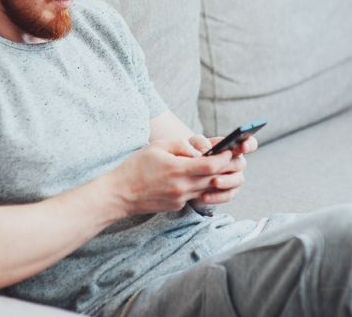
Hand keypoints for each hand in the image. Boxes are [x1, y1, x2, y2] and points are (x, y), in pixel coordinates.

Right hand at [109, 137, 233, 215]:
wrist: (120, 194)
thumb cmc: (136, 166)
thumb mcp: (157, 147)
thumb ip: (181, 146)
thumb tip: (199, 151)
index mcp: (178, 170)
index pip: (211, 166)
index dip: (224, 158)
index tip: (229, 151)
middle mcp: (182, 187)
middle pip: (214, 179)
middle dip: (225, 168)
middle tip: (231, 158)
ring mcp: (180, 199)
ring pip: (206, 189)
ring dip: (213, 178)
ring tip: (215, 167)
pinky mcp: (177, 206)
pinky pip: (194, 195)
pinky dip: (198, 186)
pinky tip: (193, 178)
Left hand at [185, 134, 257, 204]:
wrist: (183, 172)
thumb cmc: (191, 151)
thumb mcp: (192, 143)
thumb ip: (199, 142)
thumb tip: (205, 149)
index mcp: (231, 146)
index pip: (248, 143)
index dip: (248, 144)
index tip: (242, 146)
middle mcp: (236, 162)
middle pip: (241, 163)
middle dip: (231, 165)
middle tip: (220, 165)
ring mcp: (234, 177)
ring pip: (237, 180)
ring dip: (225, 181)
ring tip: (213, 182)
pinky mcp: (228, 191)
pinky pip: (227, 195)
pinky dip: (217, 196)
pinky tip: (204, 196)